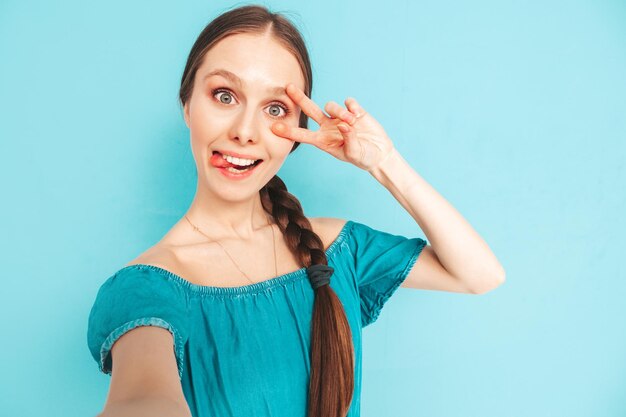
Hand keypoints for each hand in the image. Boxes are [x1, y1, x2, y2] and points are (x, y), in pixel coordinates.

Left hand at [271, 83, 395, 171]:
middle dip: (299, 99)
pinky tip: (358, 115)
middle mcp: (328, 127)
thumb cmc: (363, 157)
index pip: (303, 135)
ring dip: (340, 112)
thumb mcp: (355, 154)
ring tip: (352, 122)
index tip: (275, 128)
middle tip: (288, 87)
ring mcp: (340, 117)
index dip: (289, 131)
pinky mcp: (353, 111)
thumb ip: (349, 140)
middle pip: (310, 110)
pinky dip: (352, 107)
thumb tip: (343, 124)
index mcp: (324, 140)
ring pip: (331, 106)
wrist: (379, 153)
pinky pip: (348, 102)